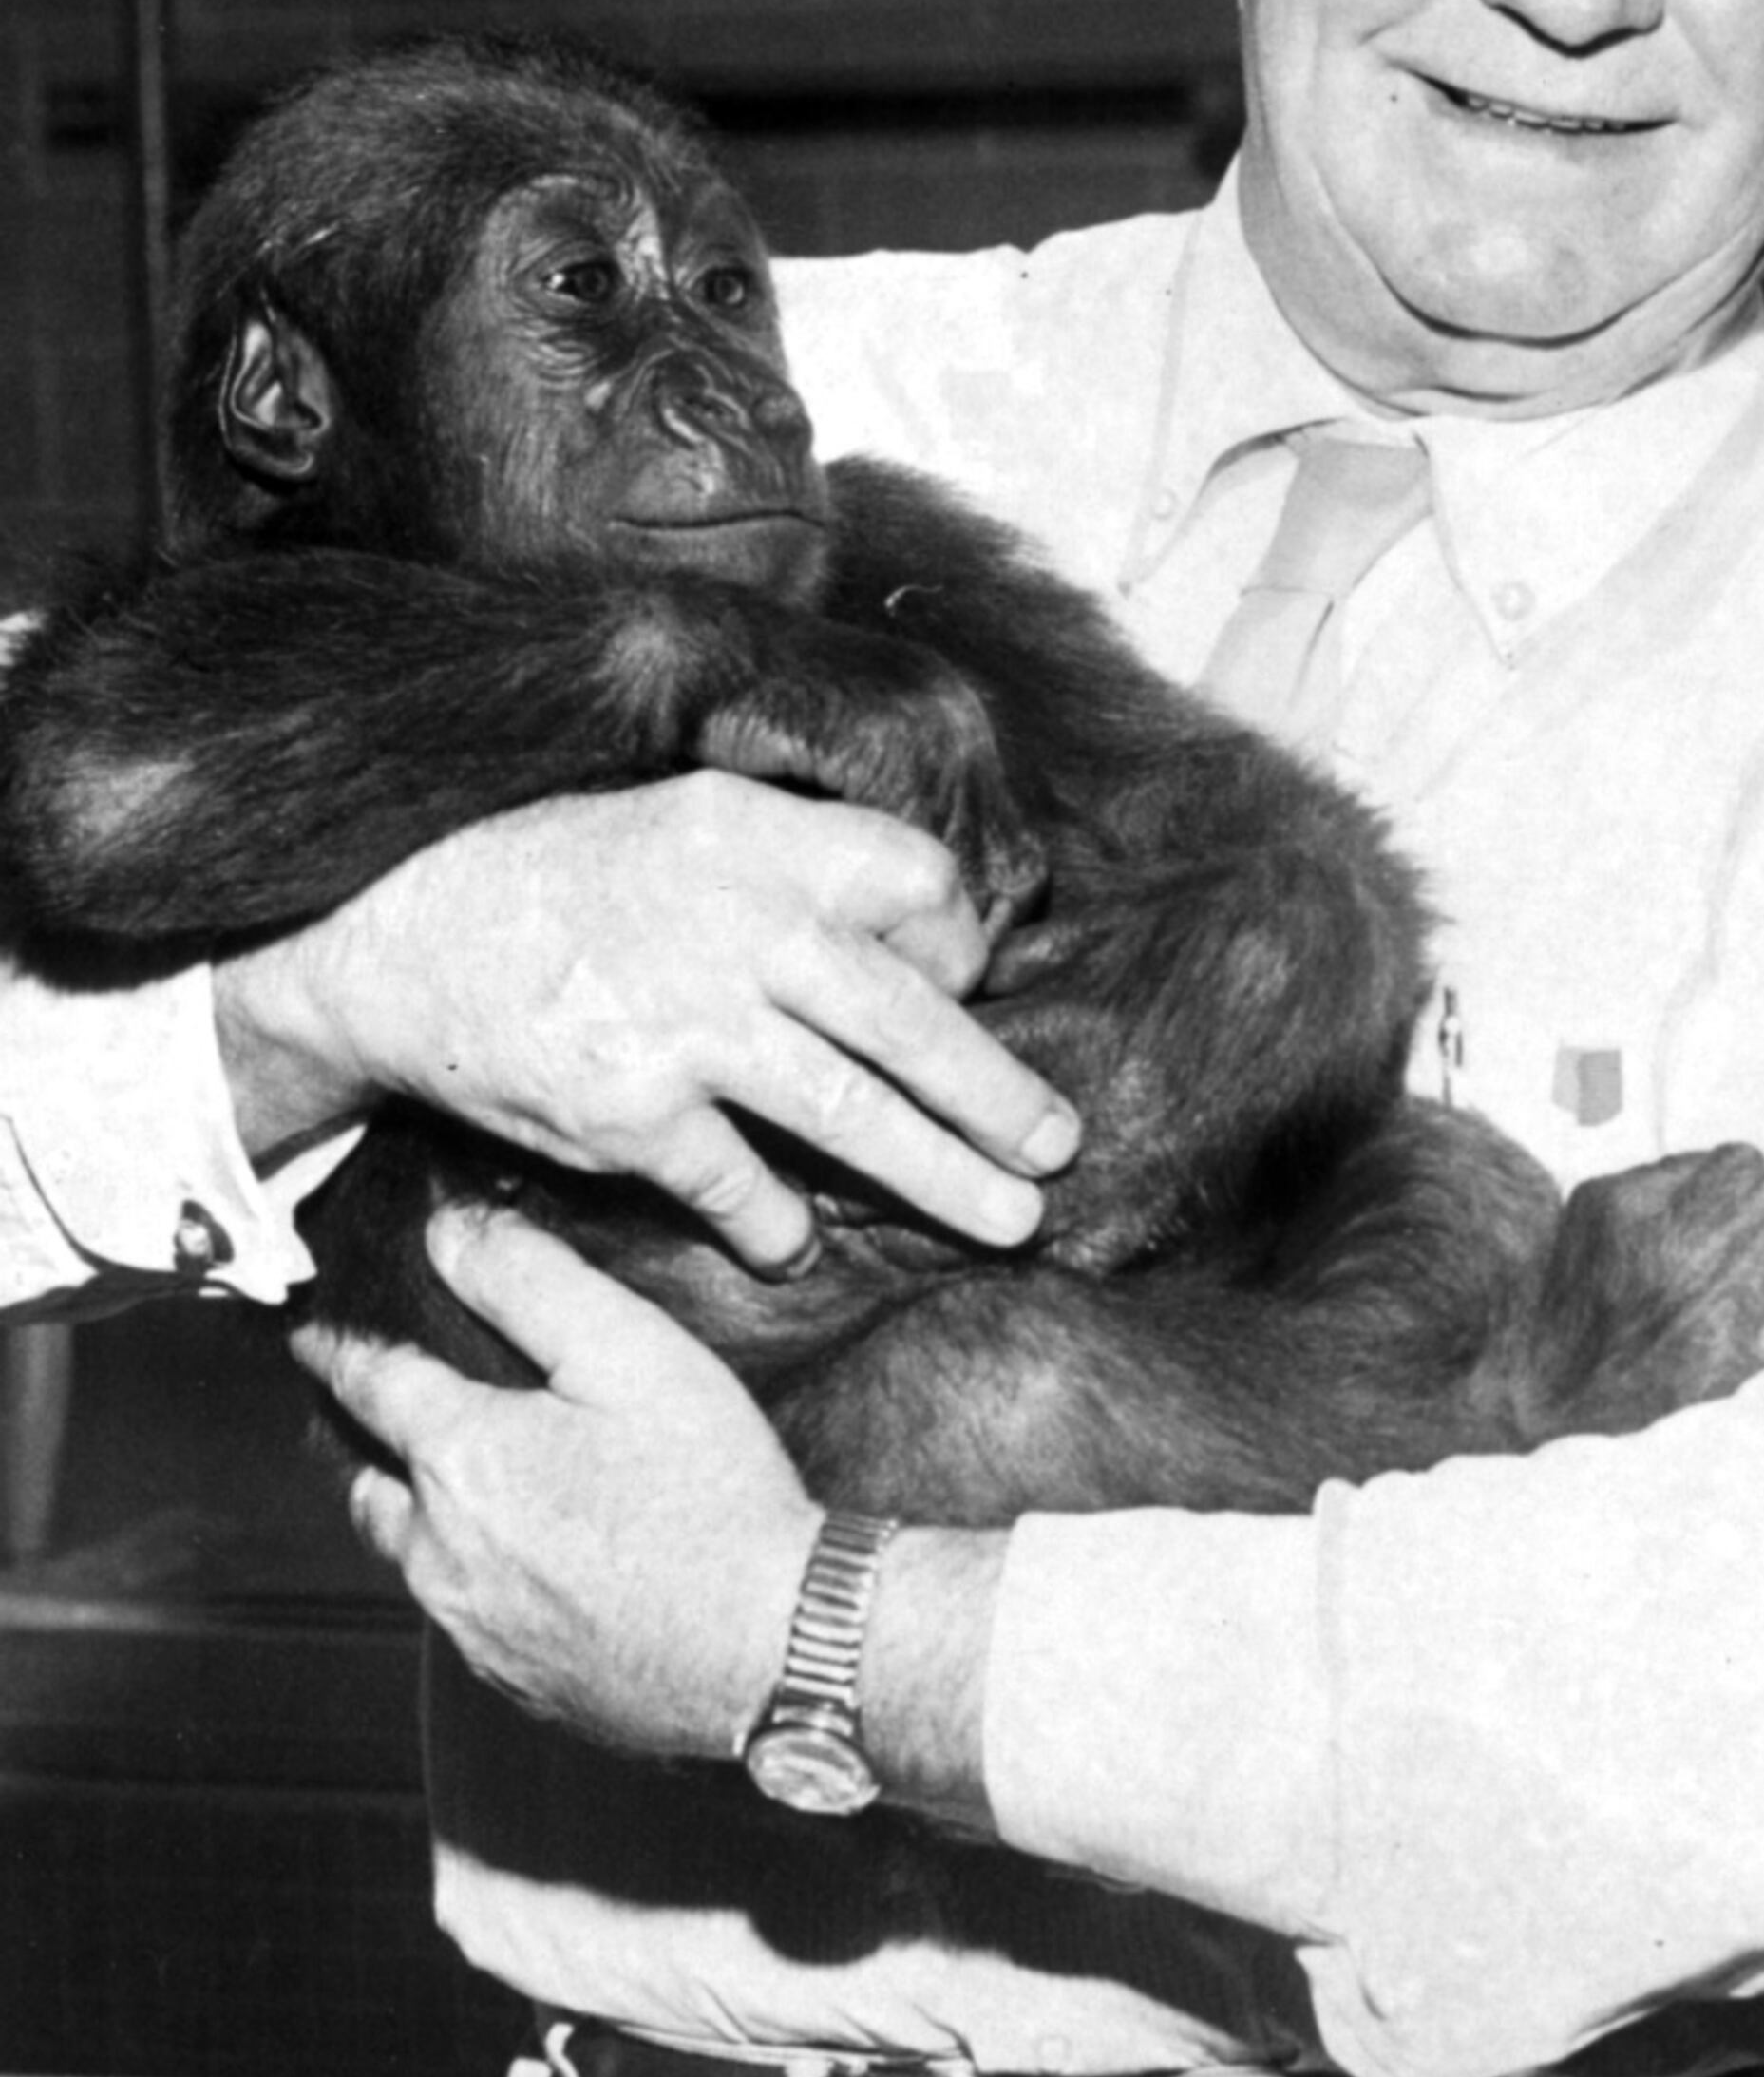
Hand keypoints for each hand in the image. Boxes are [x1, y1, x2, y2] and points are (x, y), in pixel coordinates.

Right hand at [221, 771, 1081, 1272]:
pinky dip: (778, 1226)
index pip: (913, 884)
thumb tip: (923, 951)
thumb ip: (789, 873)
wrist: (393, 944)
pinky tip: (796, 1245)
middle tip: (1057, 1147)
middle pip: (908, 1017)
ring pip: (852, 1111)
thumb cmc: (550, 887)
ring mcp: (682, 1022)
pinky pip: (740, 1186)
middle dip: (995, 1095)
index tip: (958, 991)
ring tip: (1012, 1220)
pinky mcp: (631, 1111)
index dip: (951, 946)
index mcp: (749, 835)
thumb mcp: (676, 830)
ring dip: (943, 1176)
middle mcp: (732, 921)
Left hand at [300, 1207, 816, 1765]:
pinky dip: (491, 1593)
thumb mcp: (632, 1353)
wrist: (774, 1645)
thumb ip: (531, 1281)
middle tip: (386, 1428)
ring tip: (473, 1505)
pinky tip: (550, 1580)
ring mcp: (476, 1629)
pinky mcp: (520, 1686)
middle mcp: (443, 1549)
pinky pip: (477, 1628)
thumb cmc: (712, 1493)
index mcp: (459, 1455)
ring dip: (430, 1529)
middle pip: (370, 1490)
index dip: (337, 1350)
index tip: (314, 1337)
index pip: (366, 1382)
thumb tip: (449, 1231)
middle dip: (372, 1453)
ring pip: (421, 1565)